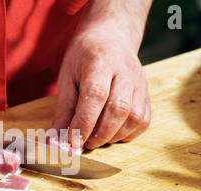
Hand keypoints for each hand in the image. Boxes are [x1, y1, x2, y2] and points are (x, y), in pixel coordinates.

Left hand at [51, 0, 151, 149]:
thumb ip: (63, 110)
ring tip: (96, 138)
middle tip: (84, 143)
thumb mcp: (67, 77)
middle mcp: (125, 72)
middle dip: (99, 134)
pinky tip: (112, 134)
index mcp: (101, 62)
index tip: (72, 141)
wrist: (110, 37)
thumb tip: (54, 139)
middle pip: (118, 109)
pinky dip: (128, 134)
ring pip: (134, 118)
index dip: (84, 123)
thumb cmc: (84, 57)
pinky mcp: (146, 93)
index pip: (96, 96)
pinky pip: (144, 121)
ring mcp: (139, 83)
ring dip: (113, 136)